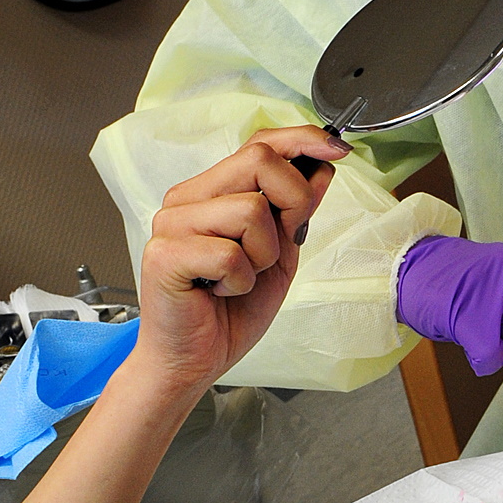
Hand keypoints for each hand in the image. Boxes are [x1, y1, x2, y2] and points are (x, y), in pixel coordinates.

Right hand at [127, 125, 350, 396]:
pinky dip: (241, 281)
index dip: (302, 140)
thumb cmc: (230, 309)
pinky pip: (230, 254)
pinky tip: (221, 293)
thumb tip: (323, 167)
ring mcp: (171, 224)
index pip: (259, 143)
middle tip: (275, 249)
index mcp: (212, 190)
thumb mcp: (280, 253)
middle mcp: (187, 198)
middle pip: (259, 161)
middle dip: (292, 203)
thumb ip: (297, 210)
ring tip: (239, 278)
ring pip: (251, 209)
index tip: (338, 151)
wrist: (194, 362)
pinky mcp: (164, 255)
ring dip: (263, 254)